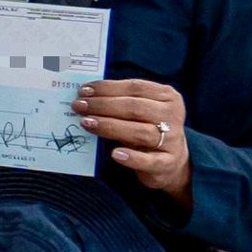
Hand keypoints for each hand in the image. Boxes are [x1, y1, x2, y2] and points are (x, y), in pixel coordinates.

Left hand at [74, 79, 192, 213]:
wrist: (172, 162)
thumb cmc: (149, 129)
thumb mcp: (143, 110)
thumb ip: (122, 101)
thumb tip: (87, 95)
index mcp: (167, 97)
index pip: (135, 87)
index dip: (108, 88)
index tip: (84, 90)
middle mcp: (172, 116)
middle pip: (135, 108)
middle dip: (103, 106)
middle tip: (79, 106)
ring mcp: (172, 141)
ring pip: (139, 132)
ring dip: (110, 127)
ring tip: (87, 123)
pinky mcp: (167, 163)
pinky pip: (148, 161)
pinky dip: (131, 157)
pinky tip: (114, 153)